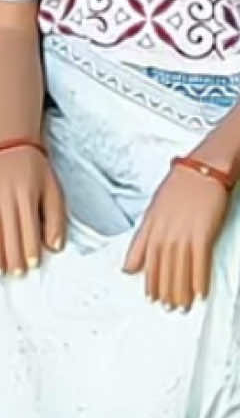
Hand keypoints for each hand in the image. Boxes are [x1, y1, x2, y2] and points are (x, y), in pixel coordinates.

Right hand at [0, 146, 65, 274]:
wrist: (10, 145)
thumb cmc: (34, 170)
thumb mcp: (52, 190)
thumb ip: (56, 219)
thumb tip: (55, 246)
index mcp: (27, 196)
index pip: (28, 230)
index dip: (30, 250)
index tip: (32, 264)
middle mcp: (6, 198)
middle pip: (9, 235)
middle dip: (13, 258)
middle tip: (17, 272)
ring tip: (3, 269)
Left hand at [123, 163, 229, 310]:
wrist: (203, 169)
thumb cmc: (178, 186)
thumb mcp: (152, 211)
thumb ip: (141, 241)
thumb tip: (129, 268)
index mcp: (151, 230)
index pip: (148, 265)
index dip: (151, 284)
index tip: (153, 299)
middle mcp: (165, 236)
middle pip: (164, 272)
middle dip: (166, 293)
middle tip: (169, 309)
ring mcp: (184, 235)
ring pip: (180, 272)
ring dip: (182, 293)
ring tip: (183, 308)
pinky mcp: (203, 234)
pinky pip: (201, 263)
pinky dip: (200, 280)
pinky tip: (201, 294)